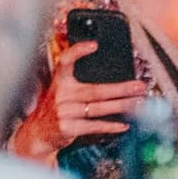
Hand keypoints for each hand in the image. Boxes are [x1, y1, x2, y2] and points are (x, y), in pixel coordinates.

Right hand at [17, 39, 147, 154]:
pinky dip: (111, 126)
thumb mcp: (61, 93)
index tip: (94, 45)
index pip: (65, 62)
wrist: (38, 133)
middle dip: (121, 88)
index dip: (78, 52)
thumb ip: (78, 85)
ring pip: (98, 108)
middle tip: (139, 86)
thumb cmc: (56, 110)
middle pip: (95, 90)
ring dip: (121, 106)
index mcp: (59, 82)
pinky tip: (124, 125)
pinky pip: (94, 126)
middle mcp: (61, 95)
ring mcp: (64, 112)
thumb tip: (113, 82)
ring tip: (138, 103)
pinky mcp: (68, 127)